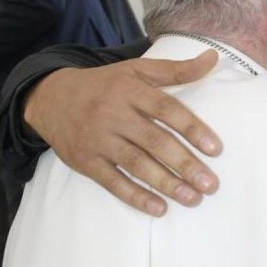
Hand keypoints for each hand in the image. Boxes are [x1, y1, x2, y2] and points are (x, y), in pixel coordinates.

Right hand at [23, 50, 221, 216]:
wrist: (51, 98)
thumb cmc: (105, 85)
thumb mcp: (136, 69)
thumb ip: (176, 68)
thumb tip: (213, 57)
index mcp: (130, 90)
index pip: (166, 109)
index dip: (192, 128)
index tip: (215, 149)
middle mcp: (114, 114)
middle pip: (154, 141)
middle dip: (184, 164)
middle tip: (210, 184)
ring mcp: (99, 140)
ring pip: (136, 164)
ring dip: (166, 184)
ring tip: (192, 198)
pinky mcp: (86, 162)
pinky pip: (113, 182)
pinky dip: (136, 196)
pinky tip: (159, 208)